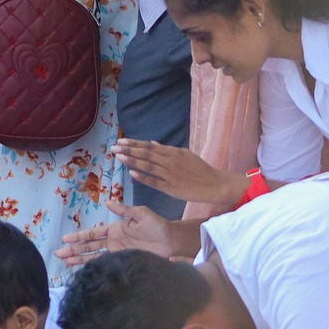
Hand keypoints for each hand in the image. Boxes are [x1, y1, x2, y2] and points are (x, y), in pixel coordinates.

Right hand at [56, 202, 176, 266]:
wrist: (172, 242)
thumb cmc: (157, 225)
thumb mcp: (141, 213)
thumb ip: (124, 210)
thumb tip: (107, 201)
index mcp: (115, 229)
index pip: (93, 233)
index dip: (79, 236)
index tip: (65, 239)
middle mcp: (113, 241)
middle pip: (89, 246)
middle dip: (74, 250)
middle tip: (59, 254)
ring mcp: (117, 253)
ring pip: (94, 257)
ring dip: (80, 260)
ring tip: (66, 263)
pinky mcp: (124, 262)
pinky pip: (106, 265)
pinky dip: (94, 267)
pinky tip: (84, 271)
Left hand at [112, 139, 245, 207]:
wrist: (215, 184)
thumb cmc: (200, 169)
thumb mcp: (185, 154)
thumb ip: (167, 150)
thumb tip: (152, 143)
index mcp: (173, 152)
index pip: (149, 146)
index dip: (134, 144)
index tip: (121, 141)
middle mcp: (170, 161)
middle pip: (146, 154)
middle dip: (129, 150)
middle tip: (114, 147)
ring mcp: (170, 174)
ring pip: (148, 166)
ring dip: (132, 161)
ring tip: (119, 156)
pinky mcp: (171, 187)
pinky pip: (155, 181)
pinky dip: (143, 177)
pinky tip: (132, 173)